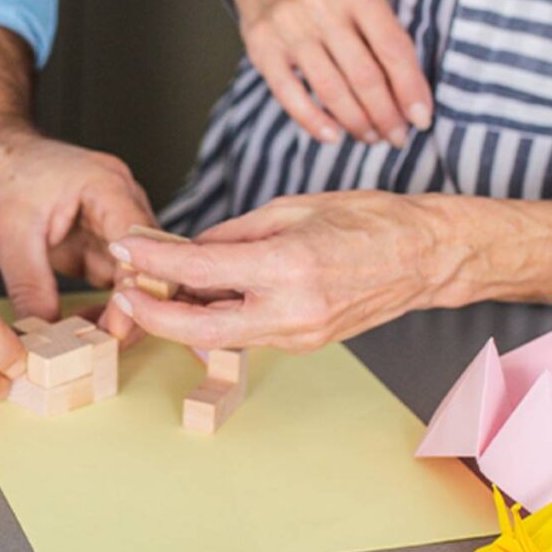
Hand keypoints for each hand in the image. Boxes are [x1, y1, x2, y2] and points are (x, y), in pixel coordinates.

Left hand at [0, 123, 156, 331]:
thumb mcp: (7, 233)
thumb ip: (30, 286)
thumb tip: (44, 339)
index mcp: (107, 186)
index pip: (141, 243)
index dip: (137, 288)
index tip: (117, 328)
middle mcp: (119, 203)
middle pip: (148, 264)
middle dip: (134, 309)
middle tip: (108, 348)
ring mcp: (110, 224)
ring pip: (132, 278)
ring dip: (118, 313)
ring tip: (93, 345)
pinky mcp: (95, 243)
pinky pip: (110, 282)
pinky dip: (101, 308)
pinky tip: (83, 329)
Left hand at [110, 191, 551, 350]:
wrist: (427, 256)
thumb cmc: (369, 220)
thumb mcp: (292, 208)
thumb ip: (234, 234)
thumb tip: (188, 248)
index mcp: (288, 266)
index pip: (200, 269)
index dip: (155, 262)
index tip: (128, 249)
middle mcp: (292, 310)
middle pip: (199, 328)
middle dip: (153, 313)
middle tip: (125, 291)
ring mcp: (300, 334)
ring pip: (221, 336)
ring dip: (185, 316)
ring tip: (160, 289)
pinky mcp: (305, 343)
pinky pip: (248, 333)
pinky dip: (220, 317)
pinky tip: (205, 297)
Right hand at [221, 0, 432, 146]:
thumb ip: (385, 33)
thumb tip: (410, 96)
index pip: (392, 48)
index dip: (411, 89)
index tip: (421, 119)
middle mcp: (321, 4)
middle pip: (363, 75)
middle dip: (386, 115)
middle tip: (397, 137)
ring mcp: (288, 26)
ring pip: (331, 90)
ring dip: (356, 122)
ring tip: (371, 137)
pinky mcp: (261, 47)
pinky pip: (290, 95)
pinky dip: (314, 122)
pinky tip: (333, 136)